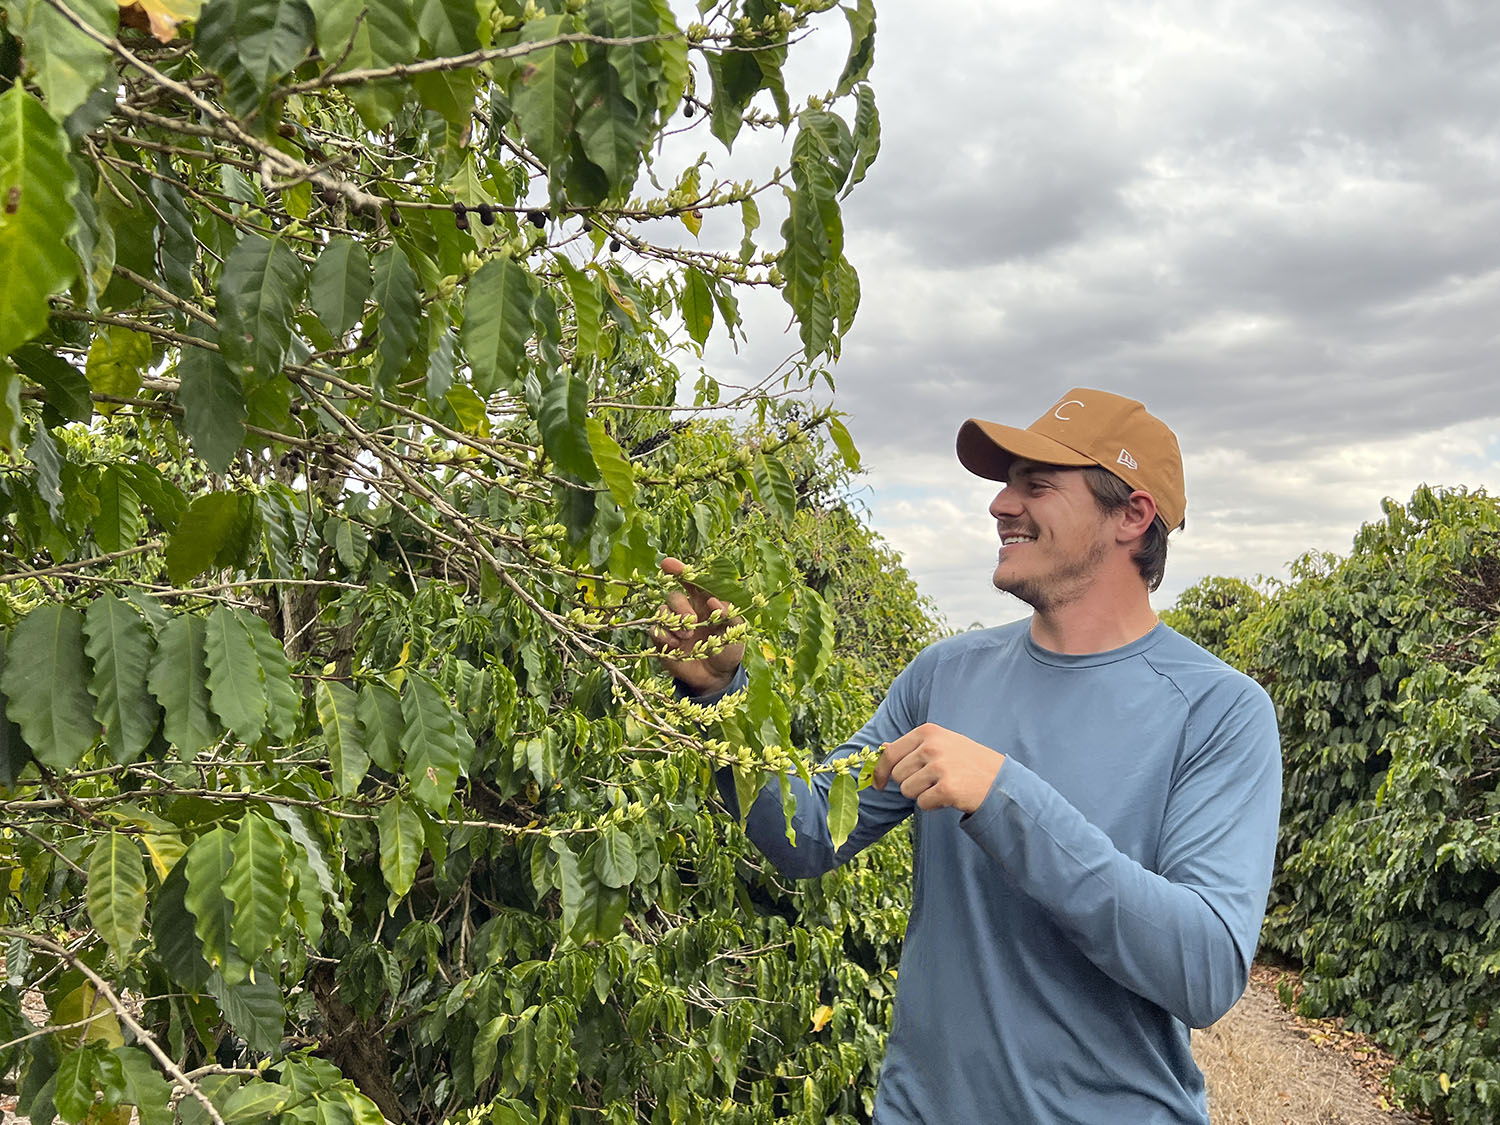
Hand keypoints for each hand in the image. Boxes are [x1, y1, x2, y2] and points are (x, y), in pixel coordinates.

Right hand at [652, 556, 744, 695]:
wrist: (717, 677)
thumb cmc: (729, 650)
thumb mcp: (737, 632)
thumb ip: (729, 614)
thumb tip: (714, 601)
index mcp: (705, 602)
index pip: (691, 581)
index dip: (679, 570)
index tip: (667, 564)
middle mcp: (687, 610)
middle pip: (674, 596)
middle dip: (680, 606)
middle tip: (692, 621)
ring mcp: (673, 626)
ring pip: (662, 612)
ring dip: (673, 622)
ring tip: (687, 637)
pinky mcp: (664, 641)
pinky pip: (655, 630)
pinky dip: (663, 635)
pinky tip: (676, 645)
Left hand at [874, 723, 1005, 813]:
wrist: (1000, 780)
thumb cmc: (967, 761)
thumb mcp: (941, 743)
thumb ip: (912, 746)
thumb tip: (881, 748)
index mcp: (927, 731)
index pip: (890, 754)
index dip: (880, 772)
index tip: (879, 784)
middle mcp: (932, 746)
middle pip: (898, 775)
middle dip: (910, 783)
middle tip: (933, 781)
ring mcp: (939, 767)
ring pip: (908, 791)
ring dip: (922, 794)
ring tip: (943, 786)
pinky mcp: (947, 789)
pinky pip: (922, 803)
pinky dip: (933, 804)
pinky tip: (949, 796)